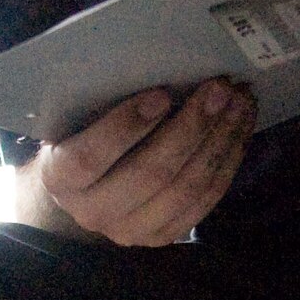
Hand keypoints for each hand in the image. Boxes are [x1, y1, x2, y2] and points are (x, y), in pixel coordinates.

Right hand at [24, 78, 256, 244]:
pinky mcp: (164, 236)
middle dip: (191, 126)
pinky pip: (206, 200)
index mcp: (58, 178)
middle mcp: (91, 213)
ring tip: (239, 101)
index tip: (161, 93)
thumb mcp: (77, 116)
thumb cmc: (81, 134)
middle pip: (150, 173)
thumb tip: (158, 63)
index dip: (126, 126)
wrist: (84, 187)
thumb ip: (102, 100)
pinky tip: (241, 127)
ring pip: (185, 188)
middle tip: (219, 88)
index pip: (89, 158)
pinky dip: (228, 160)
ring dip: (220, 140)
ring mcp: (130, 231)